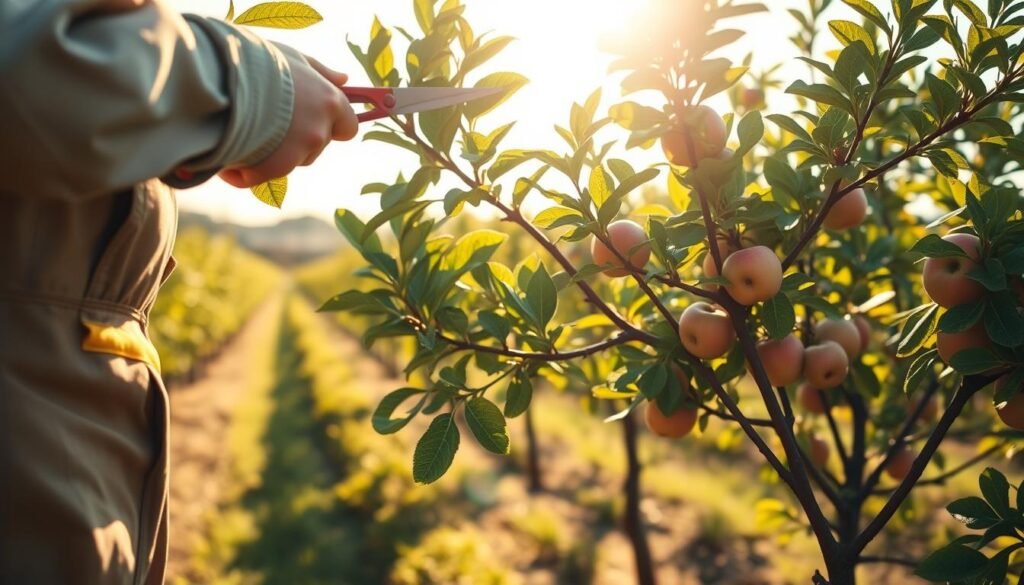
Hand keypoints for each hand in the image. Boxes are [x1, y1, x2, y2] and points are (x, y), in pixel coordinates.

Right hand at [218, 51, 357, 187]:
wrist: (225, 74)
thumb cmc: (258, 61)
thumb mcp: (293, 58)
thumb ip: (320, 73)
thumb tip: (344, 80)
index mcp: (330, 101)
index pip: (348, 127)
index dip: (331, 127)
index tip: (310, 120)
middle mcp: (320, 128)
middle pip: (315, 147)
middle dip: (296, 141)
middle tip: (266, 120)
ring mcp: (300, 150)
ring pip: (290, 162)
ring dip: (269, 155)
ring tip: (242, 132)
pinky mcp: (276, 166)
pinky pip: (258, 176)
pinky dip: (240, 173)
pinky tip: (224, 160)